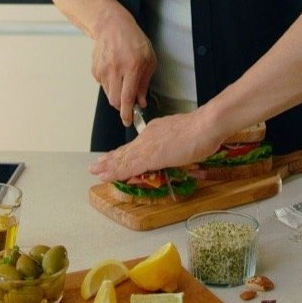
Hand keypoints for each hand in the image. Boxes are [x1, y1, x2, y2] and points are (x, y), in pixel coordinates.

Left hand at [89, 110, 223, 181]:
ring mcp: (147, 147)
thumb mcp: (187, 137)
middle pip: (126, 150)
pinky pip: (127, 167)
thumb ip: (178, 143)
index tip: (115, 157)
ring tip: (95, 170)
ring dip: (108, 166)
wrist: (206, 126)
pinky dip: (114, 172)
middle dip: (111, 159)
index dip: (124, 153)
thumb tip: (177, 150)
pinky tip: (105, 176)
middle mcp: (148, 137)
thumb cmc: (203, 132)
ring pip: (123, 158)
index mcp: (157, 131)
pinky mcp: (149, 157)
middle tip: (97, 165)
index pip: (137, 145)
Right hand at [91, 6, 156, 125]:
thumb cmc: (134, 41)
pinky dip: (111, 86)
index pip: (127, 97)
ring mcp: (103, 69)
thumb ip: (144, 83)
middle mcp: (116, 69)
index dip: (127, 113)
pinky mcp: (95, 70)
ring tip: (124, 81)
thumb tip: (141, 102)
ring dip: (118, 95)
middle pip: (116, 101)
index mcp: (132, 66)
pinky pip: (104, 86)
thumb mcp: (149, 60)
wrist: (111, 25)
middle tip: (130, 103)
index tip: (128, 122)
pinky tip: (116, 73)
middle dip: (123, 107)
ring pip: (110, 95)